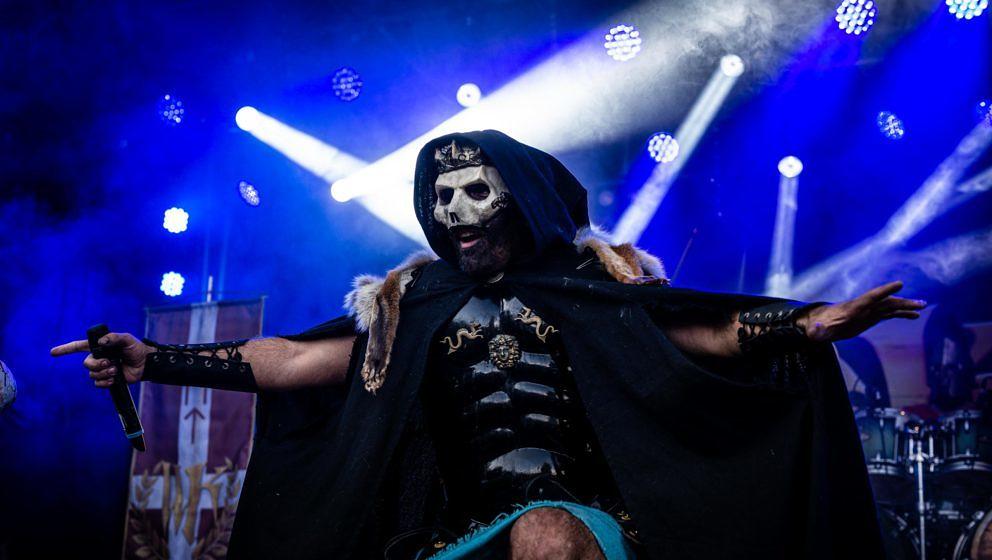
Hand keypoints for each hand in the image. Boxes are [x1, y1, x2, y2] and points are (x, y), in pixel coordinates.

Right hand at [50, 332, 151, 387]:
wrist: (145, 363)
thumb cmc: (136, 349)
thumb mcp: (127, 339)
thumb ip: (114, 337)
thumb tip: (101, 342)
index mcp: (100, 347)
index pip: (78, 347)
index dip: (65, 349)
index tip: (53, 352)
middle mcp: (99, 358)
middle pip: (86, 363)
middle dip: (96, 364)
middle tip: (109, 363)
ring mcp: (102, 369)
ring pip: (92, 374)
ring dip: (103, 373)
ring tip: (115, 370)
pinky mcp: (108, 379)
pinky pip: (98, 383)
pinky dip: (105, 382)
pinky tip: (114, 378)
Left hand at [799, 281, 926, 342]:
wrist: (818, 325)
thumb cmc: (817, 327)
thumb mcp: (816, 330)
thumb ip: (818, 329)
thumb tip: (815, 328)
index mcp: (852, 308)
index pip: (870, 297)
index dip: (884, 291)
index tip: (899, 283)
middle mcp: (863, 307)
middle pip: (885, 302)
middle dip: (903, 302)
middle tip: (921, 303)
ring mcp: (868, 312)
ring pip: (890, 307)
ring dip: (906, 306)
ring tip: (923, 306)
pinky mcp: (870, 318)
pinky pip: (889, 314)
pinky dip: (902, 314)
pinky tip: (914, 316)